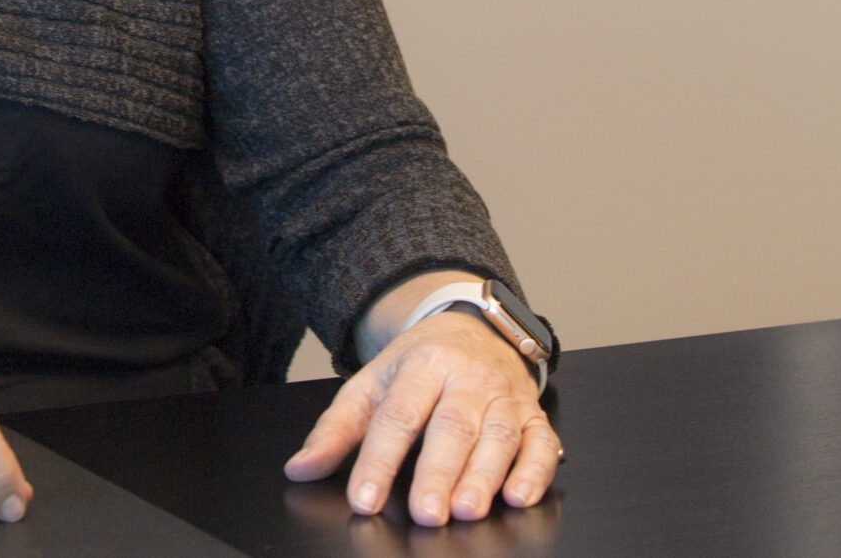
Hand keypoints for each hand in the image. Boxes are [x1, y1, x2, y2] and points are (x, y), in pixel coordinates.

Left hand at [284, 312, 560, 524]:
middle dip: (438, 473)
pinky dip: (535, 471)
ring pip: (497, 436)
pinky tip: (519, 496)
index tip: (364, 499)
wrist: (472, 327)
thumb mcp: (371, 384)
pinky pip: (540, 441)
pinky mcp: (533, 414)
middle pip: (451, 426)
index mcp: (420, 365)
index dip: (379, 460)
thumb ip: (336, 430)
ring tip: (467, 510)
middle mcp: (465, 378)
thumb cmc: (418, 366)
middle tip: (426, 514)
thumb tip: (300, 469)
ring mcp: (503, 395)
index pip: (396, 416)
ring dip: (485, 476)